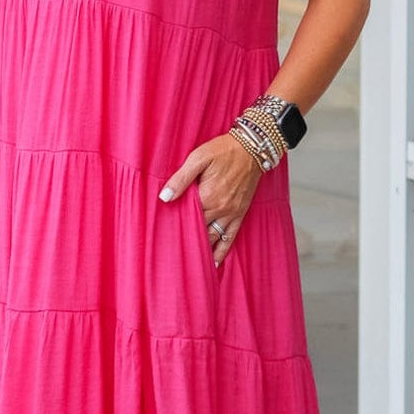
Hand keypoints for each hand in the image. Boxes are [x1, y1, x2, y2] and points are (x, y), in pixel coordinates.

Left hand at [159, 133, 261, 265]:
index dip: (173, 229)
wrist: (253, 148)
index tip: (160, 240)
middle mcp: (219, 209)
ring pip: (213, 239)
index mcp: (207, 196)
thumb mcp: (198, 158)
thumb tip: (164, 197)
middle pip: (198, 231)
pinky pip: (230, 238)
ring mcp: (231, 213)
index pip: (185, 219)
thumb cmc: (223, 150)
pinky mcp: (240, 214)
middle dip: (185, 242)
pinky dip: (222, 253)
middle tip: (169, 257)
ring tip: (187, 266)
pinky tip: (214, 264)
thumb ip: (181, 178)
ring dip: (201, 251)